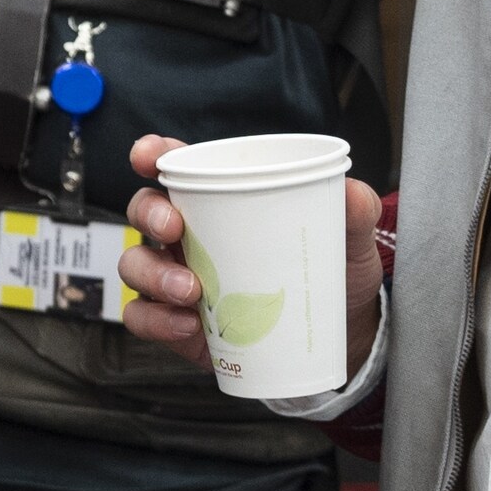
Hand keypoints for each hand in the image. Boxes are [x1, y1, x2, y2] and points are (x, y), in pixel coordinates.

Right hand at [121, 135, 384, 375]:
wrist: (337, 336)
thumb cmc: (331, 272)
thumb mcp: (350, 239)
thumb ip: (356, 211)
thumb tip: (352, 192)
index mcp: (219, 201)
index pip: (175, 168)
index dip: (152, 154)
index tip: (148, 156)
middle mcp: (187, 235)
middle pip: (143, 211)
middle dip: (149, 214)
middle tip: (175, 229)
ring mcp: (176, 278)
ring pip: (135, 265)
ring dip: (153, 273)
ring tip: (191, 291)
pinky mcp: (176, 323)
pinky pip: (143, 317)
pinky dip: (157, 321)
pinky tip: (189, 324)